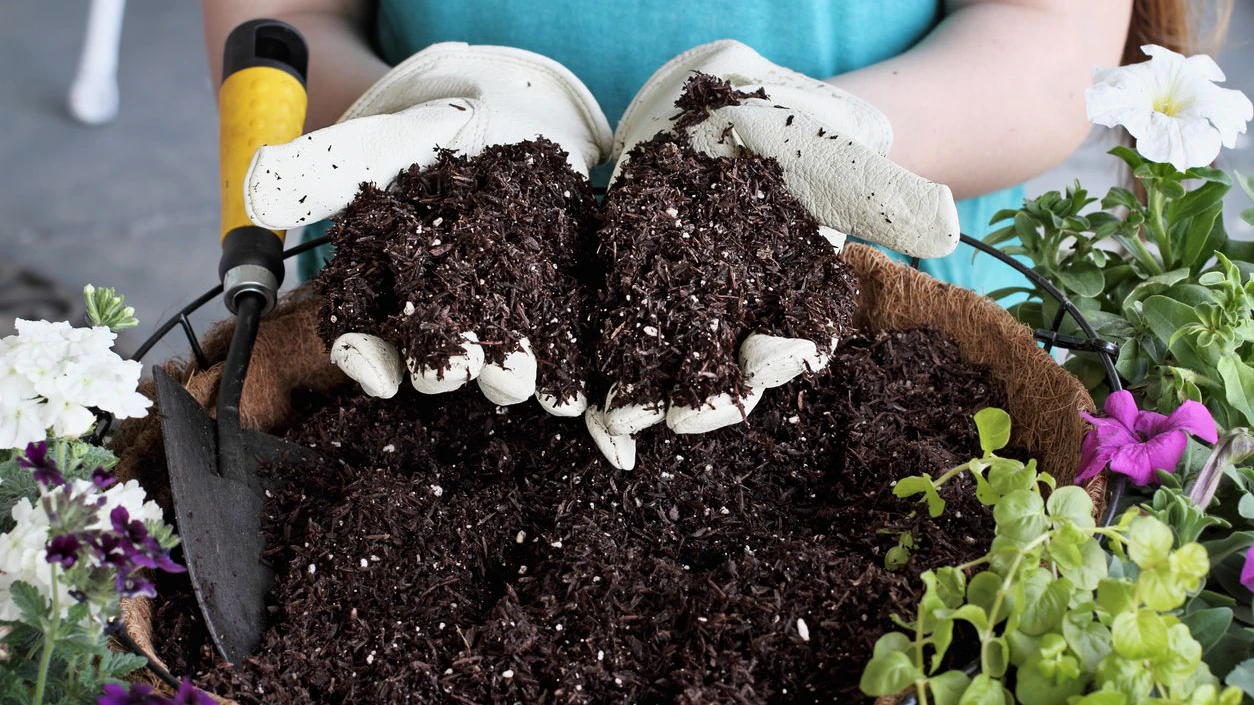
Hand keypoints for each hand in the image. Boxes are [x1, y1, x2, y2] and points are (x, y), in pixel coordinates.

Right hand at [244, 43, 611, 413]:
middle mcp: (443, 322)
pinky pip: (564, 358)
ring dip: (511, 379)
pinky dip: (574, 385)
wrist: (515, 116)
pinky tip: (586, 406)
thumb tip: (259, 191)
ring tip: (521, 373)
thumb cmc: (435, 131)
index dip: (366, 362)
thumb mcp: (382, 141)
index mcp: (388, 293)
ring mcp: (503, 325)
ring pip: (502, 372)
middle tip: (467, 363)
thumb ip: (326, 167)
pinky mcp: (558, 316)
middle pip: (437, 367)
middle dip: (450, 371)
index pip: (362, 342)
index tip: (381, 375)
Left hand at [584, 40, 959, 468]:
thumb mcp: (838, 155)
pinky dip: (603, 368)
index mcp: (800, 303)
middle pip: (726, 377)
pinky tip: (582, 395)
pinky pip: (620, 339)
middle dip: (700, 401)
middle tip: (673, 416)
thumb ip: (883, 194)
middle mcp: (746, 323)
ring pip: (669, 371)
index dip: (778, 359)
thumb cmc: (795, 135)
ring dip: (644, 400)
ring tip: (618, 420)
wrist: (724, 117)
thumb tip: (943, 226)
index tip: (757, 360)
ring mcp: (689, 315)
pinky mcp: (638, 294)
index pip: (797, 346)